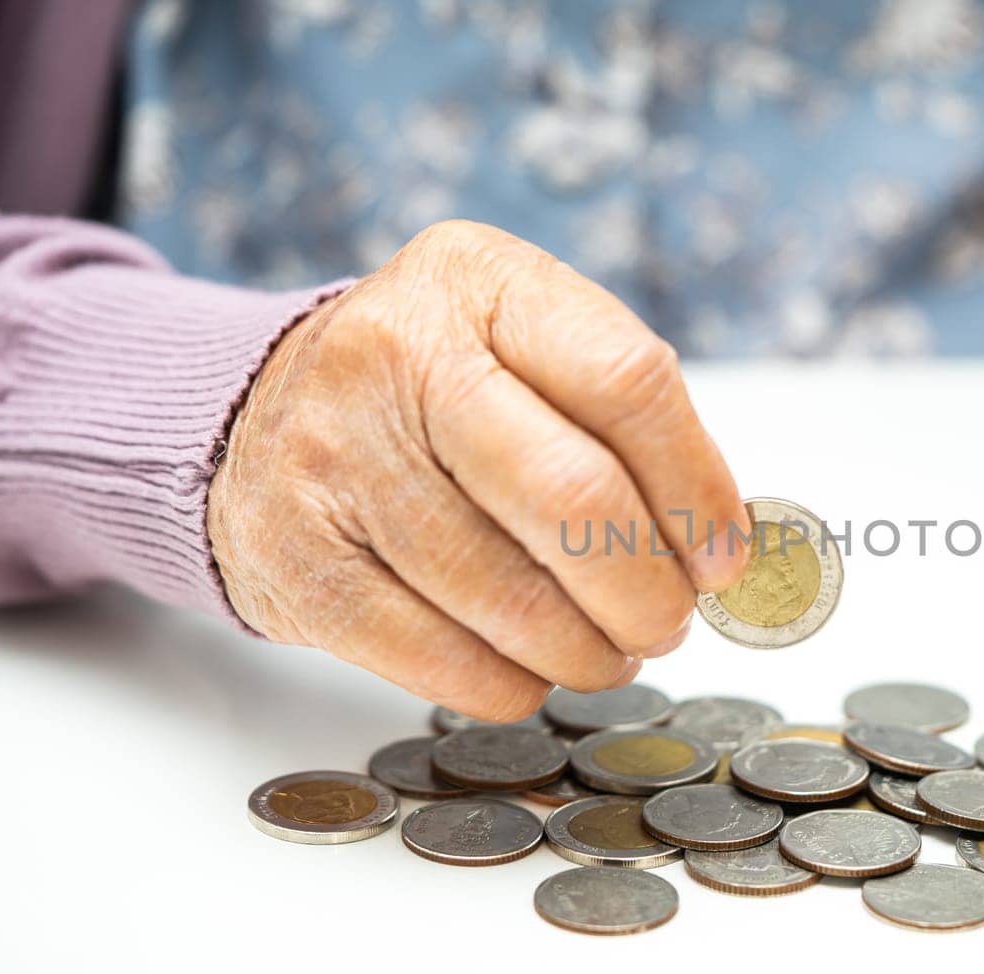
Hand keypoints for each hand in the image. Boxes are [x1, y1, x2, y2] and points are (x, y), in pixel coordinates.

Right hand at [207, 220, 748, 720]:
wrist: (258, 413)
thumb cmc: (438, 390)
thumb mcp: (526, 349)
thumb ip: (624, 425)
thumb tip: (721, 552)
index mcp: (482, 280)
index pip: (628, 382)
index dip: (698, 490)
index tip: (725, 559)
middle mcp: (397, 352)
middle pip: (575, 498)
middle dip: (648, 590)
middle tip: (668, 622)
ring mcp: (334, 455)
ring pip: (508, 596)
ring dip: (587, 651)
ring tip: (606, 650)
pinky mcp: (296, 559)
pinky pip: (438, 660)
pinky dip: (510, 684)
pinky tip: (530, 669)